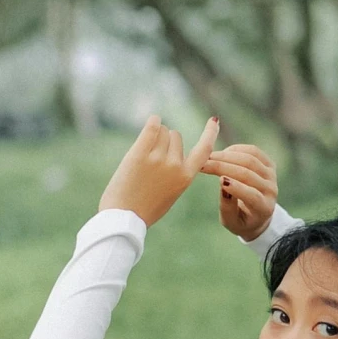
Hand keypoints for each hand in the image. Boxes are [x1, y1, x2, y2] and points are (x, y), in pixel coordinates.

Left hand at [98, 115, 220, 227]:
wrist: (123, 218)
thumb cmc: (144, 208)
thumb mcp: (170, 193)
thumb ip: (176, 173)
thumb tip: (171, 148)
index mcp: (185, 178)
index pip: (205, 150)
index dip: (210, 133)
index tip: (214, 120)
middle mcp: (175, 165)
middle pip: (175, 136)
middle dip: (166, 141)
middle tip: (152, 157)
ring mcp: (157, 159)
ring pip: (162, 131)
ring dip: (155, 135)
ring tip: (144, 154)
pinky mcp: (139, 154)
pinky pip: (151, 128)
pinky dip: (153, 122)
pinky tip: (153, 120)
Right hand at [199, 140, 277, 241]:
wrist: (258, 214)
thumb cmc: (241, 220)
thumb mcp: (231, 222)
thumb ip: (227, 207)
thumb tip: (222, 183)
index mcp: (264, 208)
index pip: (253, 195)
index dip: (237, 187)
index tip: (219, 180)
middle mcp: (271, 191)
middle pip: (248, 174)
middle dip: (223, 167)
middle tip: (203, 164)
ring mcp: (271, 176)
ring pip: (250, 159)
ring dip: (226, 156)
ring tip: (209, 157)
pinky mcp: (269, 164)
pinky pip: (253, 151)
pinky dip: (236, 150)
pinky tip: (222, 154)